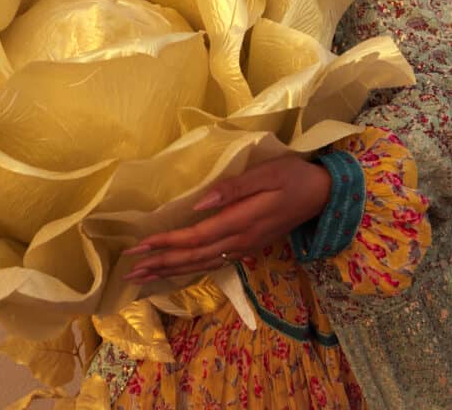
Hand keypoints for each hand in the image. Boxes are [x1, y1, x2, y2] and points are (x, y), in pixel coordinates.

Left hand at [122, 154, 331, 281]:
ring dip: (171, 271)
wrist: (323, 195)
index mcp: (241, 221)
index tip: (138, 246)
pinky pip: (213, 262)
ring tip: (143, 277)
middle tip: (128, 271)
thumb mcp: (267, 173)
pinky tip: (176, 271)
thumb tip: (199, 202)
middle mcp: (240, 241)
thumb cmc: (294, 176)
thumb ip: (234, 188)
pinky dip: (190, 269)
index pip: (195, 237)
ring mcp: (245, 248)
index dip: (166, 243)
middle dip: (160, 264)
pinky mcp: (248, 247)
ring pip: (201, 264)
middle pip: (193, 257)